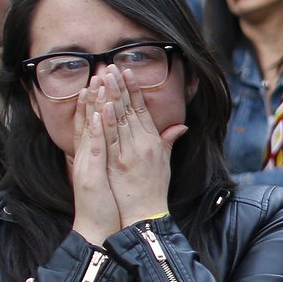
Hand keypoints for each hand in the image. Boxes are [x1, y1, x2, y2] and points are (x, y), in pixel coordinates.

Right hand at [70, 77, 121, 243]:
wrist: (96, 230)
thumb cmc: (104, 205)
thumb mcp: (108, 176)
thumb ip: (112, 157)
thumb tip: (115, 143)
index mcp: (91, 156)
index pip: (92, 123)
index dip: (96, 101)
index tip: (102, 81)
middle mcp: (85, 156)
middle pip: (88, 120)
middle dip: (93, 95)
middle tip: (99, 71)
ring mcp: (86, 164)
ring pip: (88, 129)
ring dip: (91, 105)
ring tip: (96, 82)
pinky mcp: (90, 174)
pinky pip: (93, 148)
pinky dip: (94, 130)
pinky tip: (97, 114)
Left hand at [100, 66, 186, 226]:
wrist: (145, 215)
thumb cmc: (154, 191)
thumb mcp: (165, 163)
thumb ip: (168, 142)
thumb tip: (180, 127)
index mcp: (152, 141)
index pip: (141, 109)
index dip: (134, 90)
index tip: (126, 72)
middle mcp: (142, 143)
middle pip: (129, 109)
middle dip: (120, 86)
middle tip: (111, 66)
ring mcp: (129, 152)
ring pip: (119, 119)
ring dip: (112, 97)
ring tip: (104, 78)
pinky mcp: (117, 162)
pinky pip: (111, 138)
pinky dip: (107, 121)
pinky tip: (103, 106)